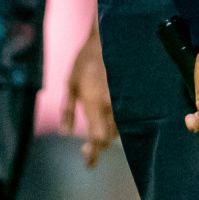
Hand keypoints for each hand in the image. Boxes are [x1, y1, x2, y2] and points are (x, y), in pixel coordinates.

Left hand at [62, 28, 116, 166]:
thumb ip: (68, 110)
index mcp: (95, 103)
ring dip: (108, 133)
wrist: (109, 38)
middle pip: (109, 138)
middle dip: (99, 145)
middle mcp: (112, 105)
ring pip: (119, 129)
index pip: (98, 138)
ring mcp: (124, 101)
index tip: (87, 160)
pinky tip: (109, 122)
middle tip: (88, 149)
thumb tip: (66, 132)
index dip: (93, 153)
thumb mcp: (70, 83)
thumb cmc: (86, 60)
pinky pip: (126, 118)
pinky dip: (117, 124)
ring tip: (97, 130)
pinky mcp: (132, 96)